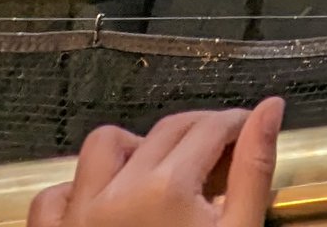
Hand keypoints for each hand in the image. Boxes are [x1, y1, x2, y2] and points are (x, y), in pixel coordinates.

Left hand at [28, 101, 283, 226]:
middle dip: (199, 130)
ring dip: (136, 147)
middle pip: (166, 130)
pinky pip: (54, 195)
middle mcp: (118, 191)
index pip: (210, 128)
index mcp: (168, 189)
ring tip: (162, 170)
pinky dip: (78, 188)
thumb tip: (271, 111)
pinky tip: (105, 201)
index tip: (249, 129)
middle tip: (221, 149)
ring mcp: (79, 215)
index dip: (236, 123)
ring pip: (104, 146)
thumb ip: (254, 169)